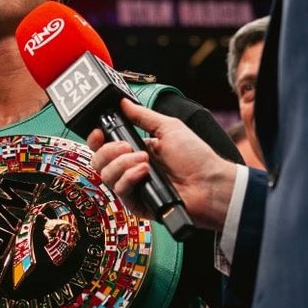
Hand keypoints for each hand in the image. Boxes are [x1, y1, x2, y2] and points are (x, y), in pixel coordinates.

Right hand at [88, 99, 236, 229]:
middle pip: (99, 161)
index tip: (99, 132)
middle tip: (127, 146)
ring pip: (106, 175)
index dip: (97, 139)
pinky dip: (129, 178)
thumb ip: (143, 116)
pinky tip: (145, 171)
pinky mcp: (137, 204)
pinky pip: (120, 191)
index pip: (105, 146)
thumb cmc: (196, 157)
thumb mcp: (169, 128)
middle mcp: (131, 169)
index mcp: (136, 150)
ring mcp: (133, 187)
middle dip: (108, 150)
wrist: (210, 183)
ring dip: (122, 164)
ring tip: (145, 159)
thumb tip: (123, 103)